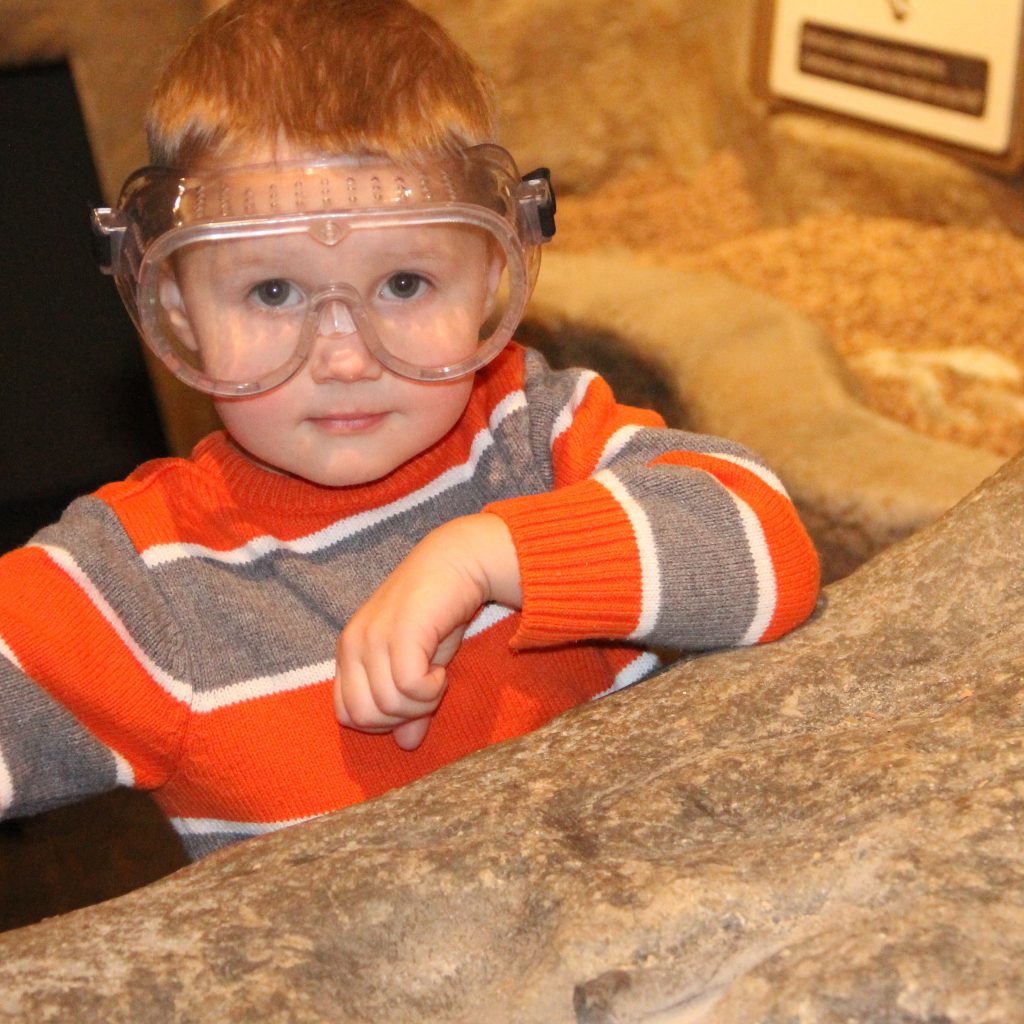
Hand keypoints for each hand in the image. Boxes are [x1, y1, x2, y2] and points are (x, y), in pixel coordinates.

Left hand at [334, 513, 520, 750]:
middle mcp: (353, 645)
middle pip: (365, 716)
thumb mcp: (420, 665)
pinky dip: (431, 689)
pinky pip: (409, 686)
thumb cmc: (436, 614)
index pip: (346, 714)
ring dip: (422, 702)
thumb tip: (406, 744)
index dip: (382, 721)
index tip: (412, 701)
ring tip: (437, 675)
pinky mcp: (400, 632)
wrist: (457, 562)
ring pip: (389, 704)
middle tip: (428, 690)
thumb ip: (408, 704)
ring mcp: (373, 636)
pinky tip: (442, 670)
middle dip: (402, 716)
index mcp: (348, 652)